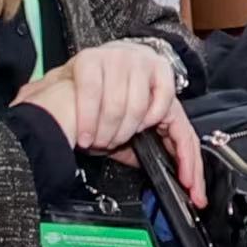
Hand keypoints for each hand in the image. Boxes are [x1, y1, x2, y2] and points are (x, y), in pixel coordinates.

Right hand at [16, 41, 205, 207]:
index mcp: (161, 80)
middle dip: (132, 137)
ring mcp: (120, 59)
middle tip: (115, 143)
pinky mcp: (91, 60)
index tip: (191, 187)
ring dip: (109, 131)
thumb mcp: (126, 132)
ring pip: (125, 107)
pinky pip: (95, 97)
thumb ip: (148, 143)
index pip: (183, 125)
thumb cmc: (91, 114)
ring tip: (98, 134)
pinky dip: (88, 121)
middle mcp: (145, 63)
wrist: (56, 94)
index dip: (188, 160)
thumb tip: (168, 166)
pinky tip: (86, 133)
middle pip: (157, 114)